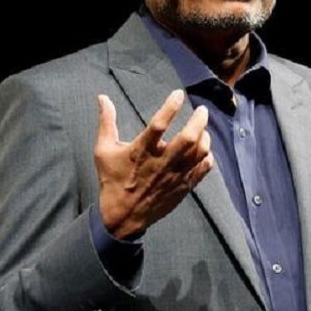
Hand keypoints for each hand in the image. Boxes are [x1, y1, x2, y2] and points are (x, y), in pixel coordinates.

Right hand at [94, 90, 213, 238]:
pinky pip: (203, 169)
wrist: (123, 216)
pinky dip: (207, 157)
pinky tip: (204, 150)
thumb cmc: (112, 180)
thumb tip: (103, 97)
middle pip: (188, 138)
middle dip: (199, 120)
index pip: (159, 124)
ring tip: (203, 129)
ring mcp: (175, 175)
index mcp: (142, 151)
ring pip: (199, 152)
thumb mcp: (103, 150)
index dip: (170, 107)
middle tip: (202, 110)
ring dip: (205, 138)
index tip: (178, 94)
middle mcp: (162, 162)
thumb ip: (106, 122)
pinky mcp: (183, 186)